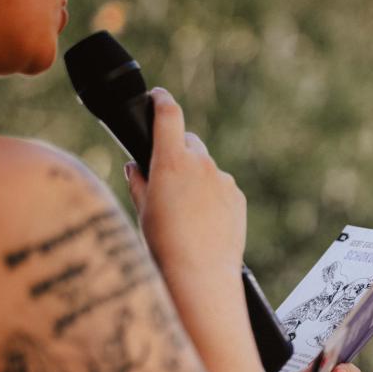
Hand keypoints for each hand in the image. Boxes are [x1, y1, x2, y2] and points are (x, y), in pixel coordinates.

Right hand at [125, 87, 246, 282]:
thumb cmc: (164, 245)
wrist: (200, 274)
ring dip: (196, 178)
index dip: (162, 100)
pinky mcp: (237, 197)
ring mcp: (223, 180)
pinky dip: (212, 195)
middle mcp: (201, 164)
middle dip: (178, 151)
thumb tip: (135, 166)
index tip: (158, 97)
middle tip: (168, 177)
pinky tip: (203, 221)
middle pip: (190, 142)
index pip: (169, 114)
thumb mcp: (142, 211)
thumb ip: (138, 182)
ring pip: (206, 168)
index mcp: (172, 160)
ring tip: (186, 212)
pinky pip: (222, 187)